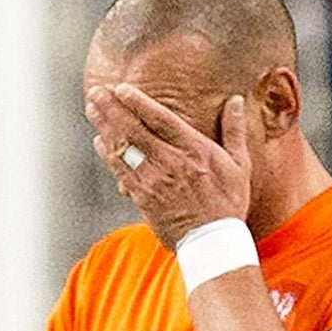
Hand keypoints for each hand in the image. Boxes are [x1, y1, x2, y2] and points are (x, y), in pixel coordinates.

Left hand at [87, 85, 250, 245]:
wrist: (213, 242)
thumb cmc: (228, 203)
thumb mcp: (239, 165)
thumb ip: (234, 131)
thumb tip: (237, 101)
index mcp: (194, 150)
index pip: (160, 118)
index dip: (138, 102)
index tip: (122, 89)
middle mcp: (171, 162)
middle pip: (134, 129)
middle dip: (112, 108)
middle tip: (97, 92)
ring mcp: (154, 180)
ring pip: (122, 147)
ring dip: (104, 126)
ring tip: (93, 109)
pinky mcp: (143, 197)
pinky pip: (120, 170)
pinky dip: (107, 154)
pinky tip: (99, 141)